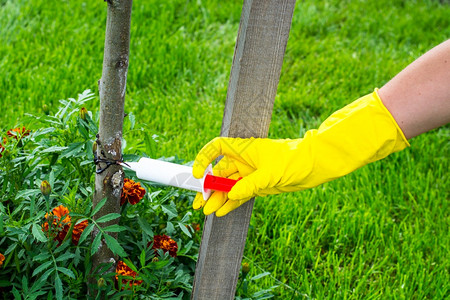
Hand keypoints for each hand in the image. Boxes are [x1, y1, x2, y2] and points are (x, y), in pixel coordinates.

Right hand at [192, 90, 408, 216]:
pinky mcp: (257, 186)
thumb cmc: (292, 160)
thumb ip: (249, 185)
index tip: (197, 173)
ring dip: (218, 198)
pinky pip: (240, 195)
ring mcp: (250, 174)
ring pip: (228, 187)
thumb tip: (230, 195)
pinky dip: (231, 203)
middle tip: (199, 202)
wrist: (312, 166)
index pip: (217, 148)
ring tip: (207, 211)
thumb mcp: (270, 173)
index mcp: (244, 148)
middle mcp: (244, 160)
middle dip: (208, 188)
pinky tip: (221, 212)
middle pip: (219, 173)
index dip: (204, 159)